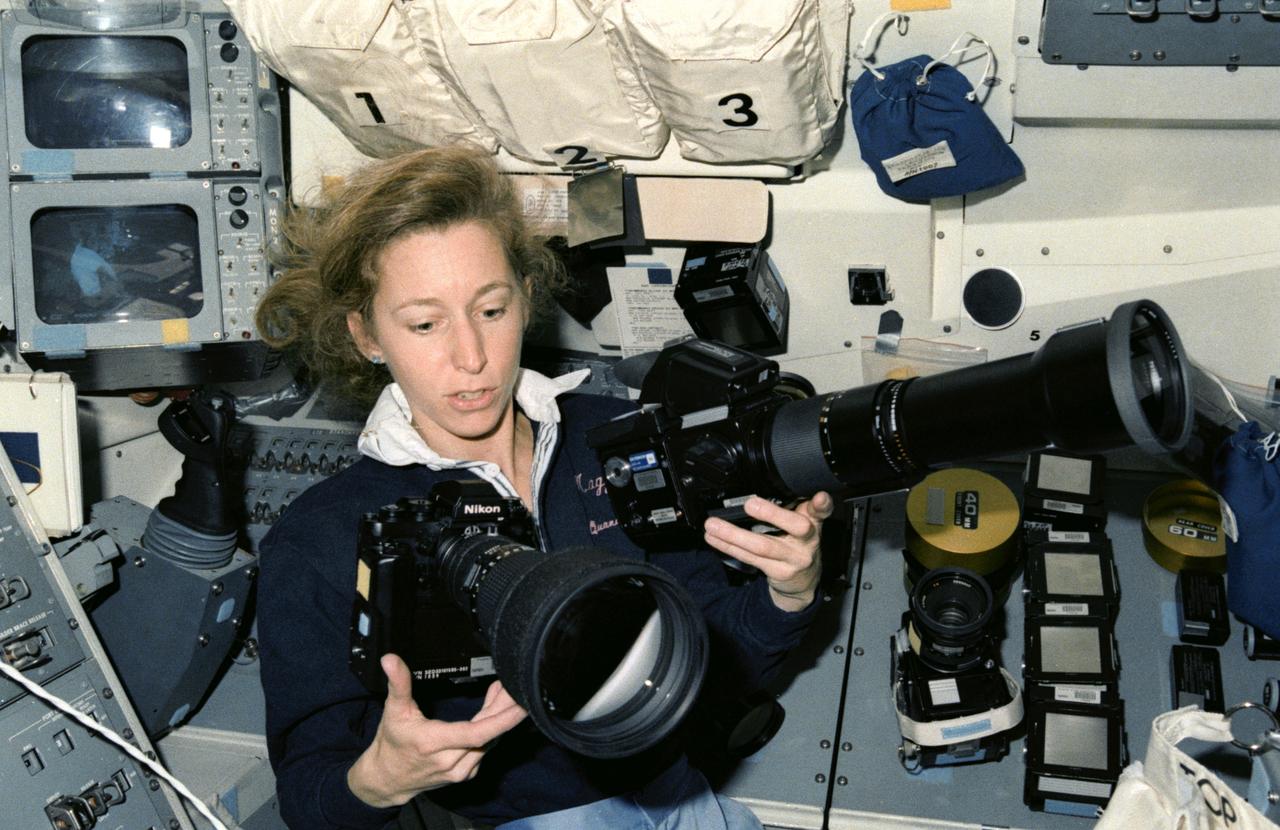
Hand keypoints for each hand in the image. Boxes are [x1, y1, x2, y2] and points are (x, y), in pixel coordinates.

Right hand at [348, 654, 527, 807]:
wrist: (388, 780)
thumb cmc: (392, 745)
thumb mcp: (394, 711)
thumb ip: (398, 683)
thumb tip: (390, 659)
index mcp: (434, 743)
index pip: (477, 733)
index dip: (502, 719)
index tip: (520, 704)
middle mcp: (451, 762)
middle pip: (489, 733)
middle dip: (505, 708)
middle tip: (514, 685)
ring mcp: (461, 771)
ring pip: (490, 740)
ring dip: (500, 716)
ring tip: (504, 691)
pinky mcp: (467, 773)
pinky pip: (486, 748)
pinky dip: (492, 728)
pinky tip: (494, 709)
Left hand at [702, 492, 834, 611]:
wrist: (803, 579)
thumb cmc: (798, 542)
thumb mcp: (803, 521)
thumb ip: (793, 504)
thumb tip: (764, 484)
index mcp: (813, 522)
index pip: (822, 511)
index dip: (822, 504)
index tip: (819, 497)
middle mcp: (808, 541)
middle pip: (795, 527)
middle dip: (772, 514)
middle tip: (750, 504)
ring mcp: (794, 559)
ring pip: (763, 546)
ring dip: (733, 534)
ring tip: (713, 524)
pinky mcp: (778, 572)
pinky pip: (750, 558)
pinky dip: (728, 547)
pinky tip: (714, 539)